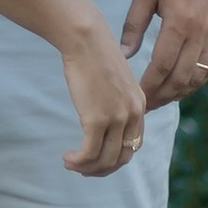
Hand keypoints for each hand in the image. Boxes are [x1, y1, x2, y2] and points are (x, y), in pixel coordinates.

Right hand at [60, 18, 147, 178]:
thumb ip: (114, 97)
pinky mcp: (97, 119)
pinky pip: (89, 153)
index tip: (96, 157)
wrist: (85, 38)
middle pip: (122, 158)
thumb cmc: (93, 54)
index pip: (133, 144)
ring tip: (71, 163)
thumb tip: (102, 112)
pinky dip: (78, 161)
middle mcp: (132, 114)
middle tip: (83, 167)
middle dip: (102, 168)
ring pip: (105, 160)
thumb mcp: (113, 78)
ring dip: (87, 168)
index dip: (115, 157)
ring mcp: (117, 118)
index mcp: (139, 104)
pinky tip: (67, 158)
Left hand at [122, 0, 207, 104]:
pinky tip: (182, 85)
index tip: (136, 97)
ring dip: (179, 92)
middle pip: (181, 78)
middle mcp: (201, 33)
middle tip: (145, 106)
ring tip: (161, 98)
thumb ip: (134, 24)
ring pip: (198, 77)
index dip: (149, 86)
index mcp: (180, 21)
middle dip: (162, 96)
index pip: (162, 66)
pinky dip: (196, 81)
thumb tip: (124, 55)